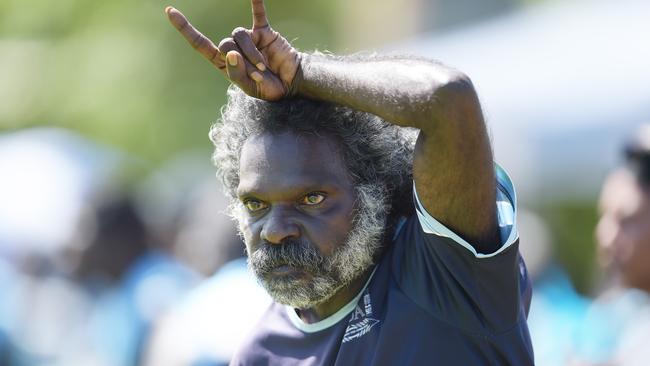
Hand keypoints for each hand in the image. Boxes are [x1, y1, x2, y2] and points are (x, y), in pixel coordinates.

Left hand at [165, 0, 300, 100]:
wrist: (292, 83)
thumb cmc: (269, 88)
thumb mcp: (249, 88)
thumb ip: (237, 73)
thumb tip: (230, 53)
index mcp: (224, 63)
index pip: (200, 43)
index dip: (185, 28)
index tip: (170, 12)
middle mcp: (233, 48)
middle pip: (224, 43)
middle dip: (240, 60)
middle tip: (257, 74)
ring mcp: (249, 38)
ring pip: (239, 36)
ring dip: (251, 54)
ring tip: (263, 68)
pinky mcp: (264, 31)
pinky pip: (258, 14)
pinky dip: (256, 3)